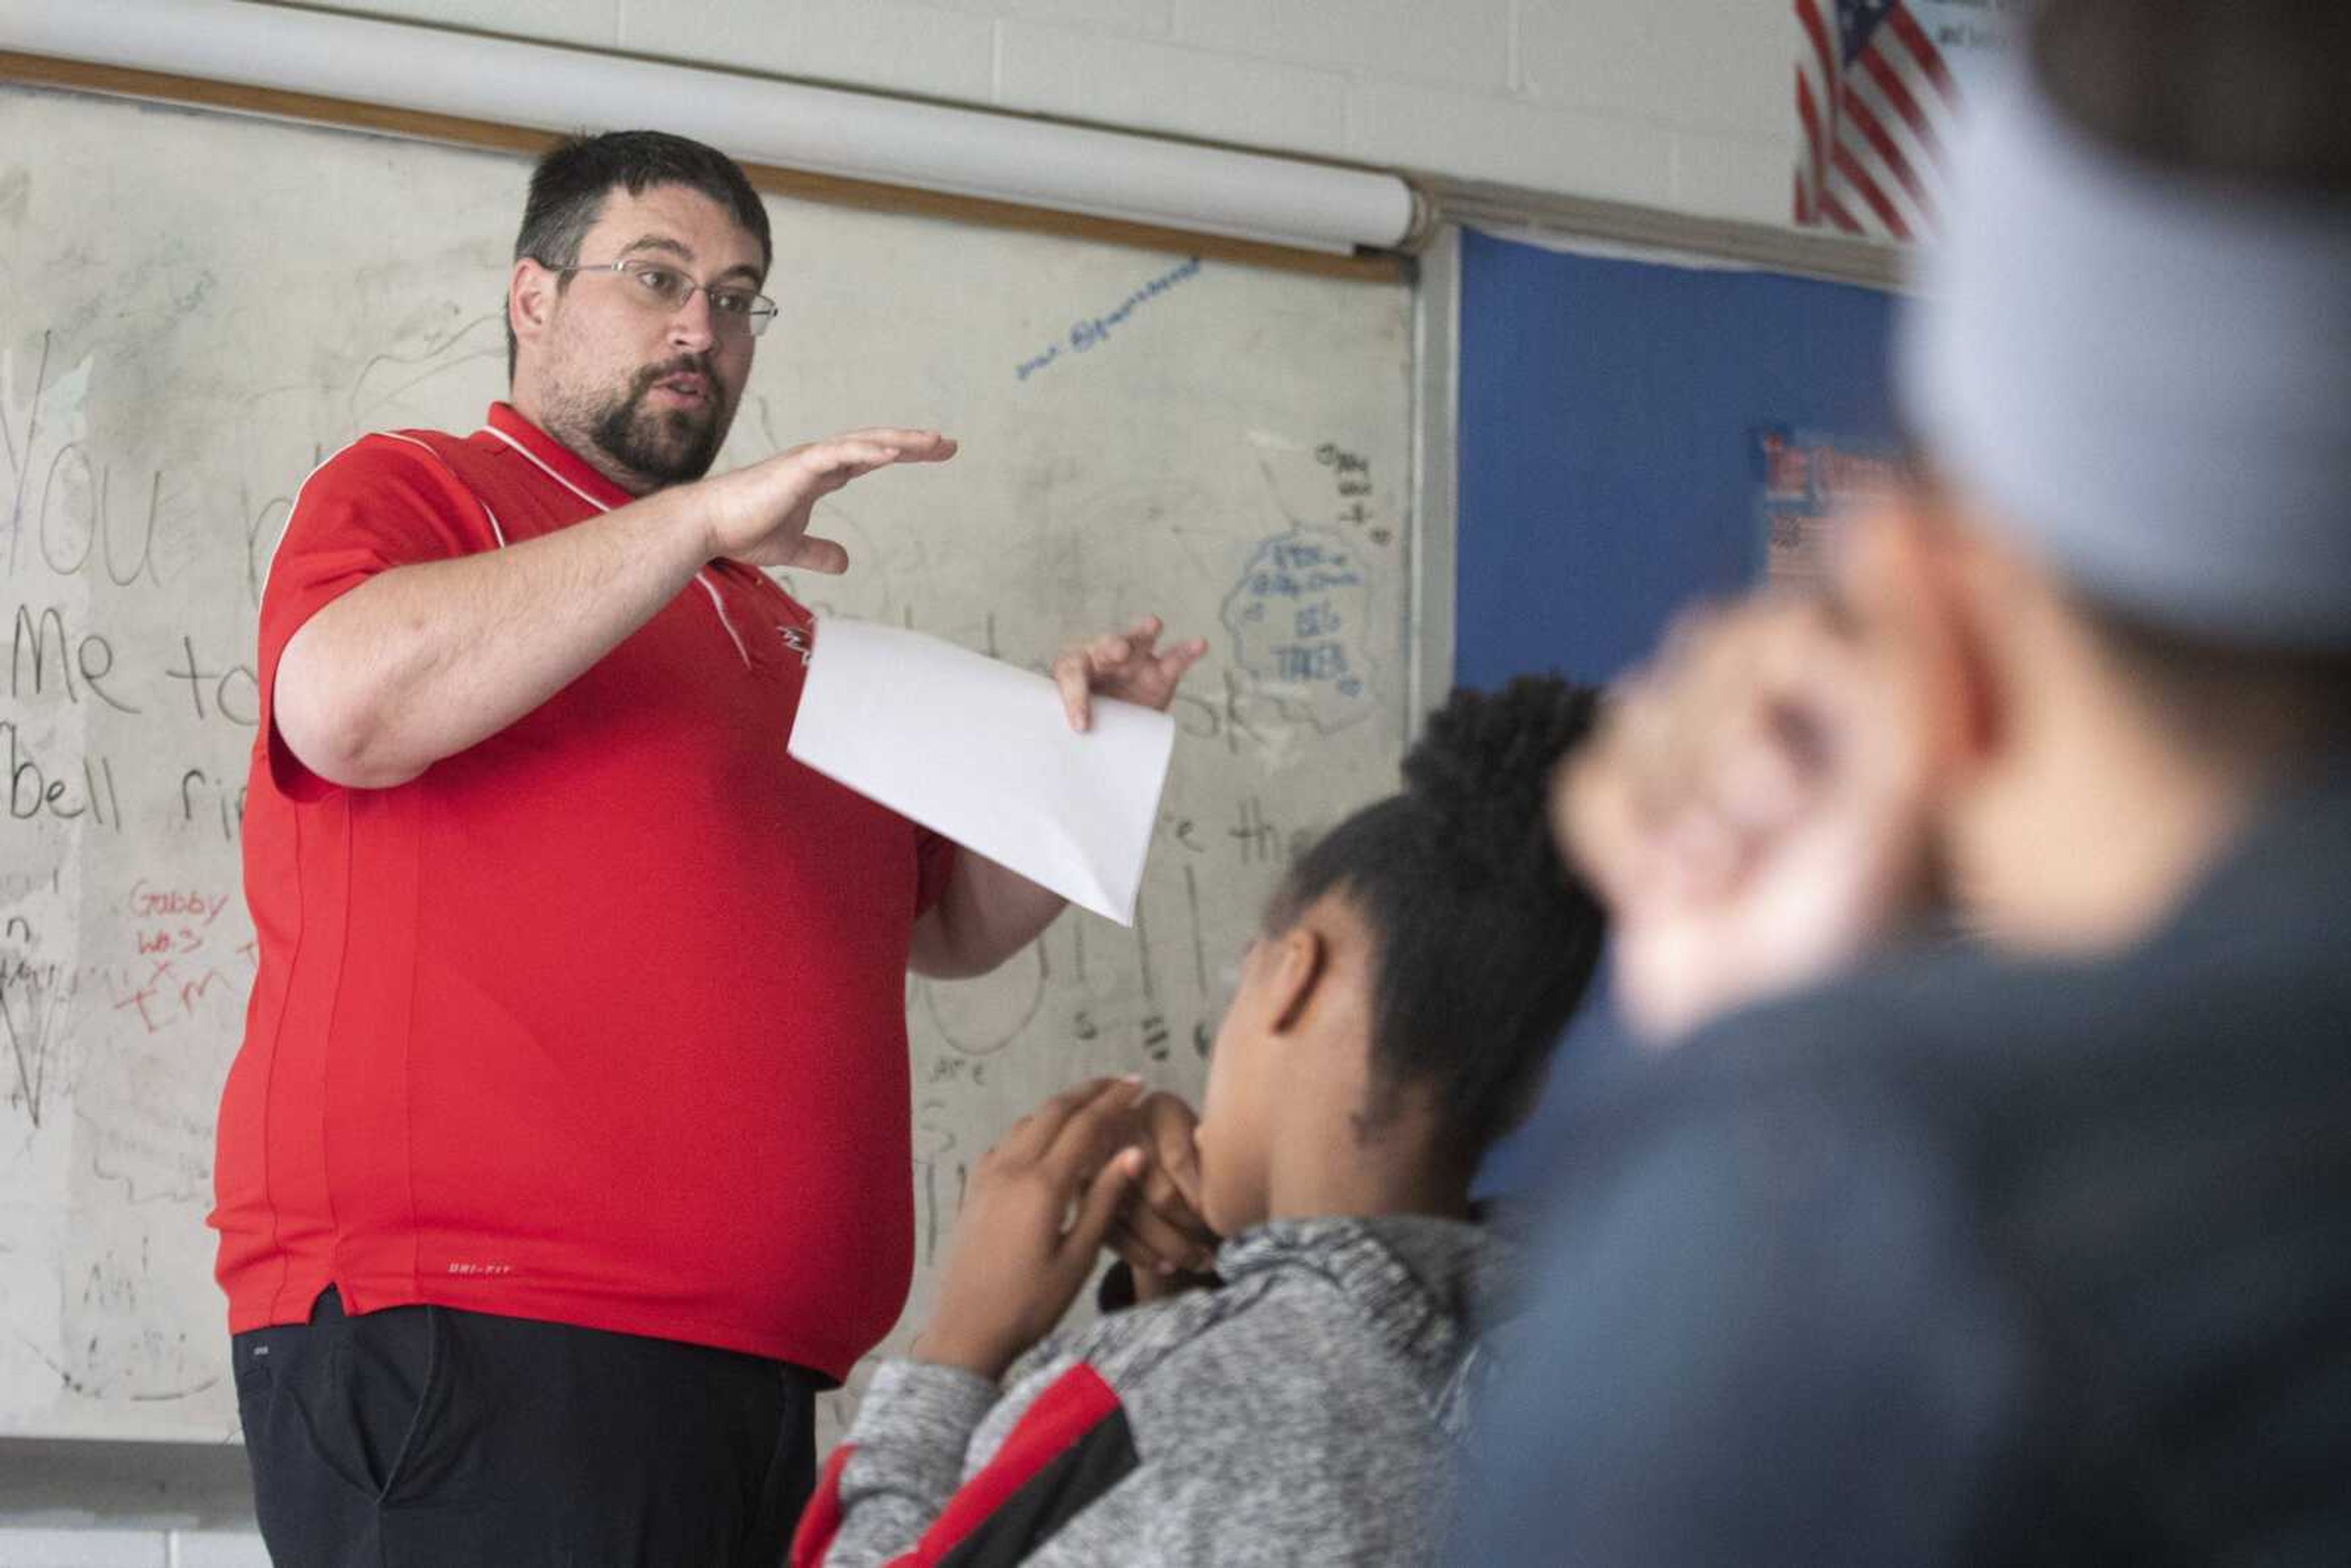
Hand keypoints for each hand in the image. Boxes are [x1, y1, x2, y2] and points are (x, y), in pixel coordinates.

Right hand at [697, 427, 956, 570]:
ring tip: (934, 443)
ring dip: (899, 441)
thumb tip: (845, 562)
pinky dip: (867, 450)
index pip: (868, 458)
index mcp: (818, 475)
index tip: (935, 453)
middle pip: (874, 444)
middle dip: (912, 443)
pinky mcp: (797, 467)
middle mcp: (817, 461)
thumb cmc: (742, 531)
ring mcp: (808, 460)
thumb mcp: (793, 548)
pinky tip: (894, 452)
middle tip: (948, 444)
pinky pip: (839, 454)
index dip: (901, 454)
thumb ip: (819, 551)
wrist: (707, 528)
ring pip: (863, 442)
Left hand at [913, 1079, 1148, 1379]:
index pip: (1084, 1126)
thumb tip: (1134, 1152)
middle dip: (1089, 1091)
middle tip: (1120, 1082)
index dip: (1113, 1100)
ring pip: (1027, 1123)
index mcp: (1042, 1186)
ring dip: (1060, 1107)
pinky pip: (1006, 1143)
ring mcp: (986, 1178)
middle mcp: (1010, 1170)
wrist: (965, 1332)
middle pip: (1053, 1112)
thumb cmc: (1029, 1305)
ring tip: (1089, 1107)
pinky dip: (1033, 1128)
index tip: (1139, 1084)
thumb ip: (1104, 1201)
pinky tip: (1044, 1141)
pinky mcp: (974, 1190)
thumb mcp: (1078, 1259)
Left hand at [1052, 616, 1207, 731]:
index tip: (1081, 726)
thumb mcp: (1066, 718)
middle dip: (1114, 647)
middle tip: (1119, 651)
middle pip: (1107, 645)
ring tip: (1152, 625)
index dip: (1076, 698)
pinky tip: (1199, 644)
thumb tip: (1077, 742)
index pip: (1072, 675)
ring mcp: (1136, 661)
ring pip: (1140, 641)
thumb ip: (1068, 725)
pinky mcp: (1161, 674)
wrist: (1105, 720)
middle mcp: (1105, 656)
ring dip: (1145, 632)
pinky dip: (1188, 652)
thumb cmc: (1079, 713)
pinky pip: (1176, 659)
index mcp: (1074, 664)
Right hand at [1104, 1092, 1218, 1285]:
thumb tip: (1204, 1139)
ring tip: (1201, 1262)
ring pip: (1138, 1218)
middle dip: (1189, 1226)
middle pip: (1158, 1192)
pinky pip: (1115, 1235)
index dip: (1202, 1198)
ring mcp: (1100, 1163)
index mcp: (1162, 1108)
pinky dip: (1145, 1255)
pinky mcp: (1086, 1197)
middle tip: (1211, 1244)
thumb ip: (1213, 1150)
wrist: (1170, 1171)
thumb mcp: (1214, 1150)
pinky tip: (1168, 1265)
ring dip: (1172, 1248)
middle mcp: (1125, 1127)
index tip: (1220, 1220)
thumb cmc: (1203, 1162)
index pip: (1179, 1160)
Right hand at [1554, 591, 1932, 1043]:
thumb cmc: (1860, 929)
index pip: (1772, 625)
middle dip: (1718, 760)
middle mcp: (1792, 720)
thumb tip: (1879, 512)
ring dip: (1675, 808)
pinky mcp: (1643, 823)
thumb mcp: (1906, 776)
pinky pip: (1588, 780)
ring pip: (1634, 713)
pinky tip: (1676, 892)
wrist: (1775, 1045)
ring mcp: (1710, 769)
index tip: (1801, 784)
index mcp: (1865, 699)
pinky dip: (1624, 844)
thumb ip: (1899, 641)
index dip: (1770, 695)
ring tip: (1723, 877)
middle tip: (1764, 834)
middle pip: (1691, 661)